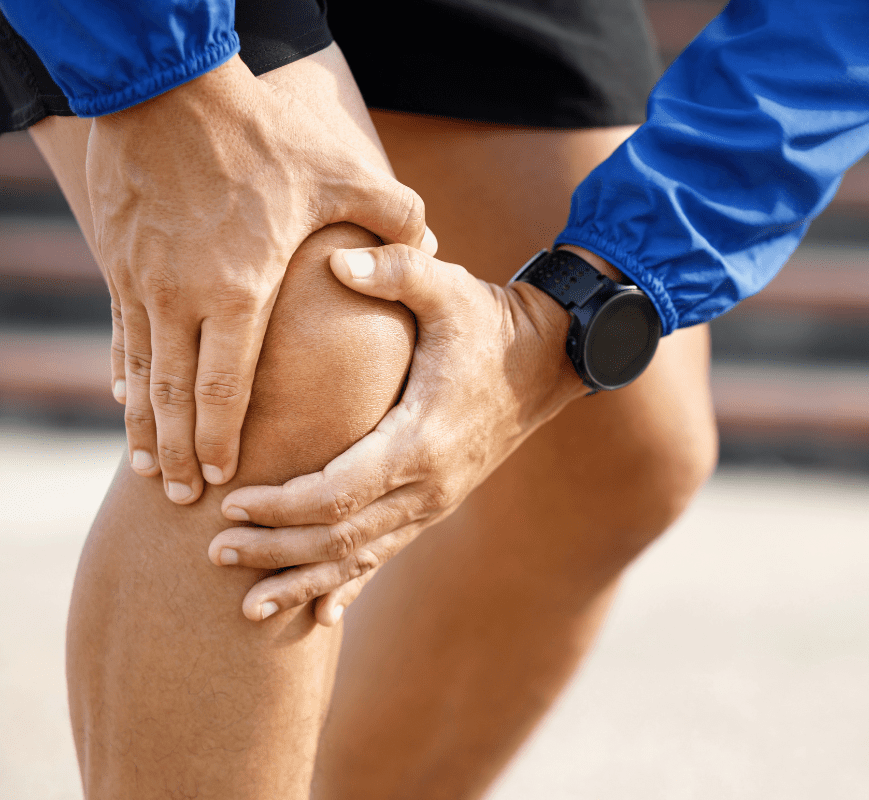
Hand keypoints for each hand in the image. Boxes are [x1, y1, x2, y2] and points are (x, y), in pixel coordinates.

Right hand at [89, 55, 433, 503]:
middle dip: (177, 452)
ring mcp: (141, 280)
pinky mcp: (119, 258)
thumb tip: (431, 245)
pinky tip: (126, 400)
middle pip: (174, 396)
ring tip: (149, 468)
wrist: (167, 84)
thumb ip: (393, 216)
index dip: (221, 437)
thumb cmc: (260, 134)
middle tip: (182, 495)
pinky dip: (124, 373)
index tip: (223, 476)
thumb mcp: (339, 171)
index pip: (226, 385)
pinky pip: (118, 331)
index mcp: (240, 288)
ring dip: (143, 426)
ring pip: (140, 373)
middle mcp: (182, 296)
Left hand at [210, 244, 590, 622]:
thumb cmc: (491, 322)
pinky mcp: (435, 503)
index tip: (231, 503)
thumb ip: (397, 269)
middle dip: (275, 550)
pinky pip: (386, 554)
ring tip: (249, 609)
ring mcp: (434, 501)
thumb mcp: (450, 287)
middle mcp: (428, 485)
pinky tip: (321, 616)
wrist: (548, 361)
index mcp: (421, 438)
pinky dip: (349, 584)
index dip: (281, 506)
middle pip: (340, 538)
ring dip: (303, 580)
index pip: (338, 492)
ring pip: (361, 558)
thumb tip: (336, 260)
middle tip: (213, 553)